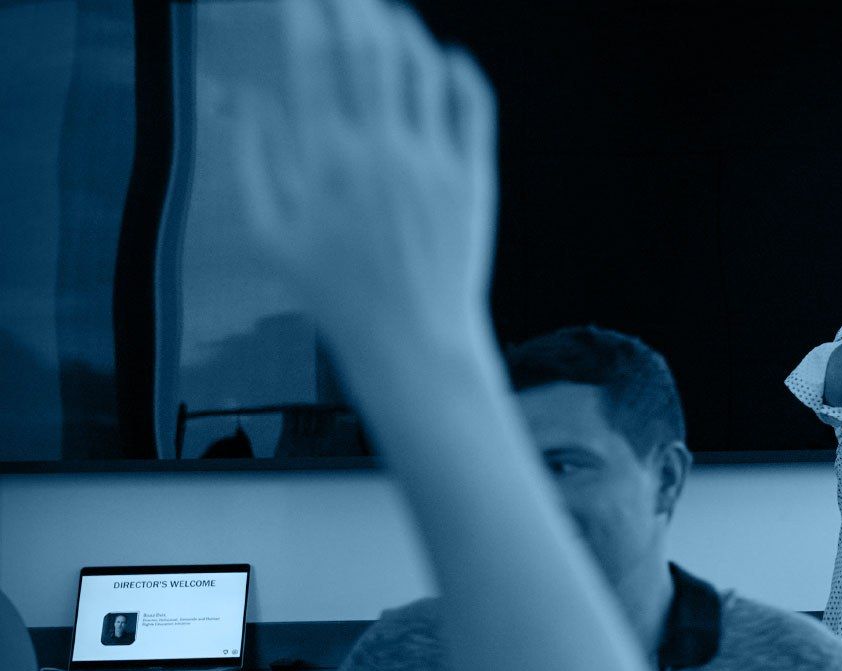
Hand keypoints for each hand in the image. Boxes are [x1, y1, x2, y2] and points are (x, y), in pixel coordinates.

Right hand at [227, 0, 496, 343]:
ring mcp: (432, 161)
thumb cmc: (334, 293)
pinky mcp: (472, 176)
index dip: (307, 13)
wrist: (412, 339)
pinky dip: (459, 72)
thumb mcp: (271, 233)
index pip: (314, 59)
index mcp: (325, 160)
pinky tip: (446, 57)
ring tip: (388, 16)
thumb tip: (244, 97)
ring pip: (422, 68)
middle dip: (354, 6)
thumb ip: (253, 159)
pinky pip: (472, 105)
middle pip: (369, 49)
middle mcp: (381, 150)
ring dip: (404, 32)